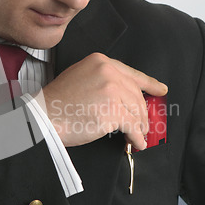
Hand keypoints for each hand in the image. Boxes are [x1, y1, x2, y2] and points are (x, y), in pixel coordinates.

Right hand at [40, 53, 167, 148]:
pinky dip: (136, 137)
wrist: (44, 116)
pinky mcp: (113, 111)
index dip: (148, 83)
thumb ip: (101, 79)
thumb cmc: (58, 102)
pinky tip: (135, 143)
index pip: (131, 73)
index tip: (160, 89)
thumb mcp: (79, 76)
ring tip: (138, 135)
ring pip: (136, 111)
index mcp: (100, 61)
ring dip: (139, 127)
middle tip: (144, 124)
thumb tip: (123, 95)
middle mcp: (108, 72)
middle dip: (142, 113)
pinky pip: (132, 126)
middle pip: (136, 94)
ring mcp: (111, 90)